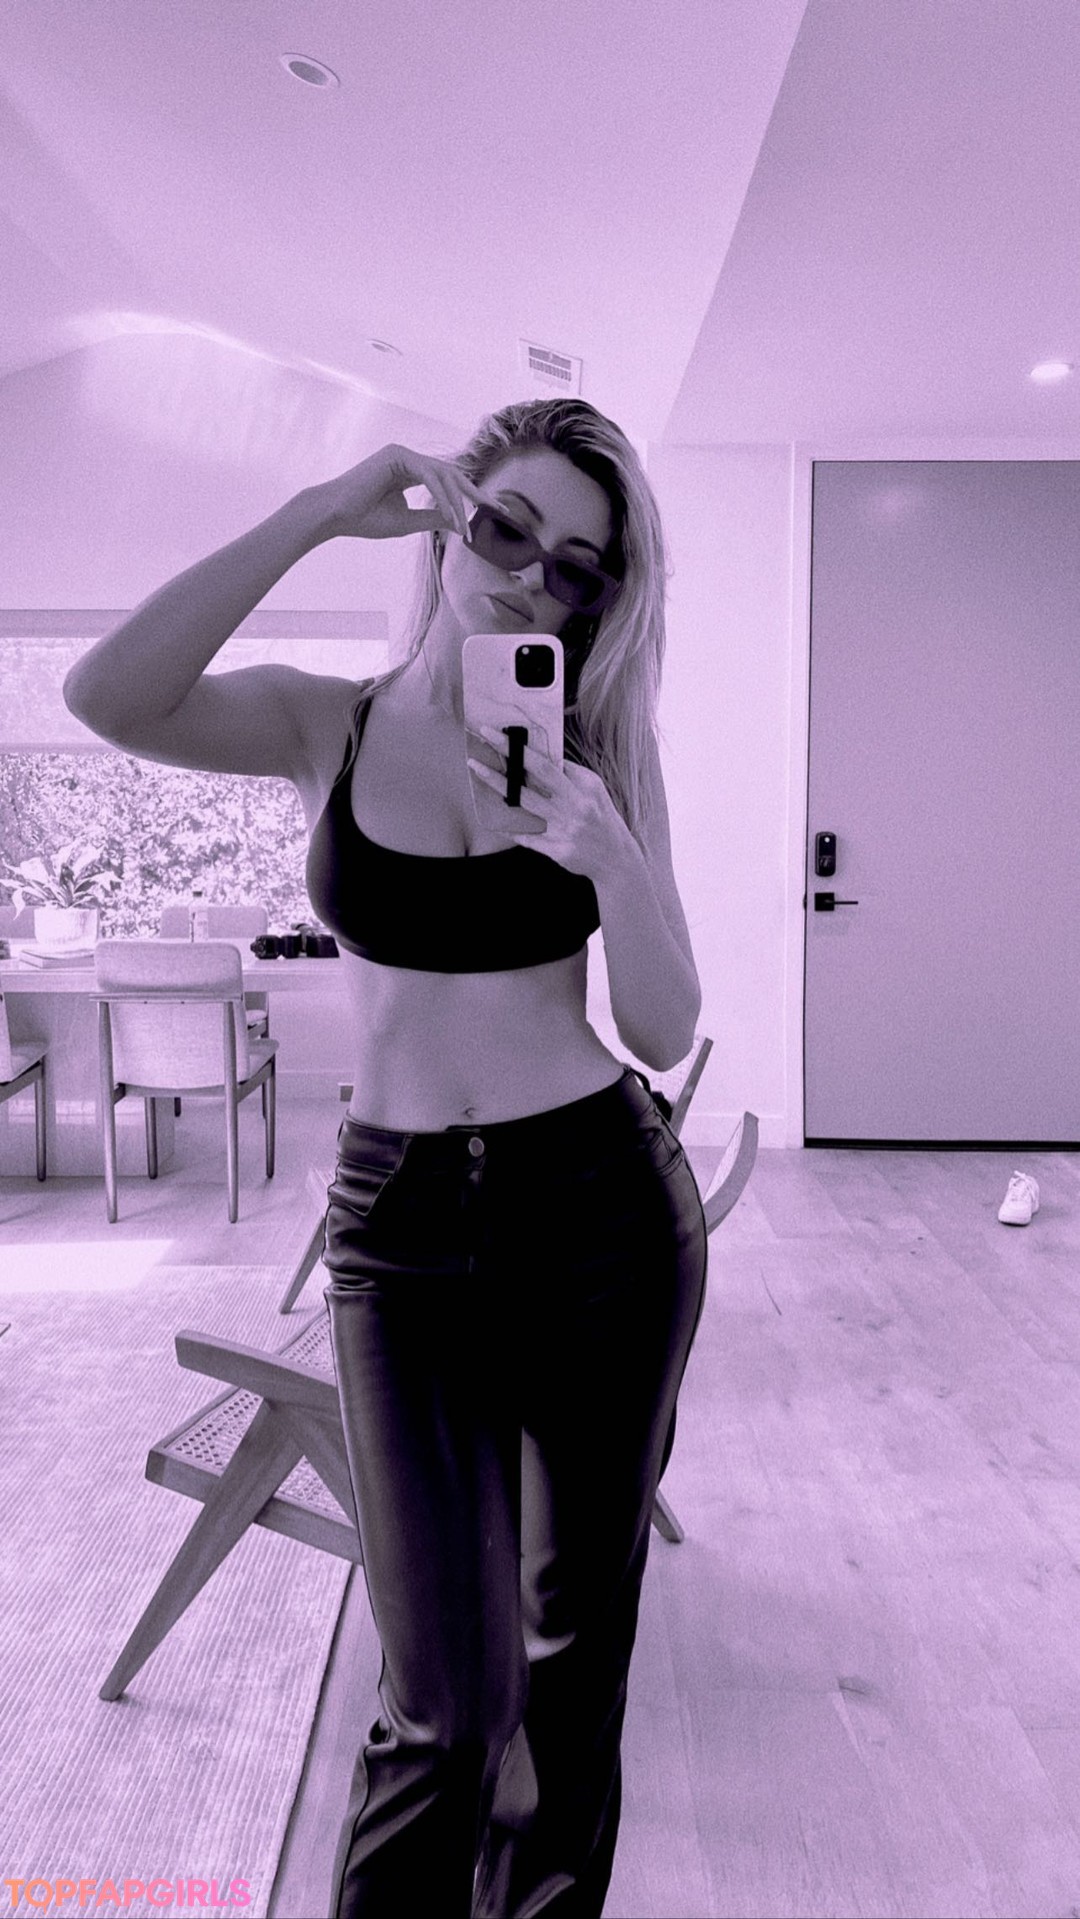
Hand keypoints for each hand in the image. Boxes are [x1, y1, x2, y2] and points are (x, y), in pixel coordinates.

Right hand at [312, 444, 484, 542]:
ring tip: (466, 528)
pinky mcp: (397, 455)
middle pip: (451, 474)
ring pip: (443, 476)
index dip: (470, 496)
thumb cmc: (364, 519)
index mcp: (410, 470)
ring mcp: (403, 453)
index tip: (492, 510)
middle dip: (475, 494)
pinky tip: (452, 515)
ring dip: (457, 504)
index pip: (447, 481)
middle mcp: (408, 458)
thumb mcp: (408, 521)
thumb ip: (433, 517)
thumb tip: (460, 522)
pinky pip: (430, 476)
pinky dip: (443, 497)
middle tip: (498, 509)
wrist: (334, 516)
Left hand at [467, 728, 635, 879]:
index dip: (523, 746)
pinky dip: (510, 829)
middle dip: (509, 753)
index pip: (550, 761)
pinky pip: (527, 837)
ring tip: (478, 770)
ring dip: (498, 784)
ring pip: (526, 801)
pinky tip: (495, 821)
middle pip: (537, 773)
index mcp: (586, 785)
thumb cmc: (602, 819)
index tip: (499, 733)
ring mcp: (566, 827)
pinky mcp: (558, 850)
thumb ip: (570, 775)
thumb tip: (541, 757)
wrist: (618, 859)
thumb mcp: (593, 791)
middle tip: (485, 737)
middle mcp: (577, 803)